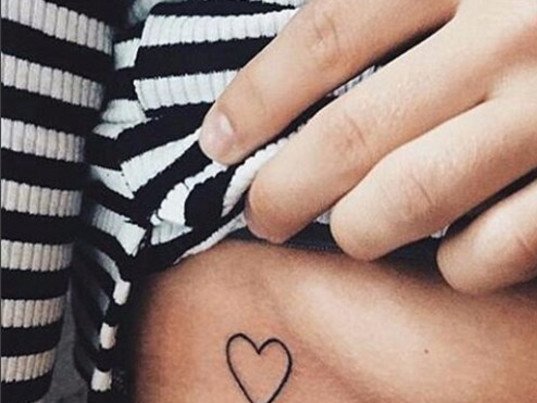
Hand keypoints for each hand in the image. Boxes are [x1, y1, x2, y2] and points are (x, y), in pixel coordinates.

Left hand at [199, 0, 536, 293]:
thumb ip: (385, 5)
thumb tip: (292, 75)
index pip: (323, 40)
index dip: (256, 100)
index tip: (217, 143)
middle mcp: (514, 33)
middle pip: (350, 136)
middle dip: (283, 191)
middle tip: (260, 214)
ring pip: (410, 199)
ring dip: (357, 229)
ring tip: (345, 230)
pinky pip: (491, 250)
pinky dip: (451, 261)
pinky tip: (443, 247)